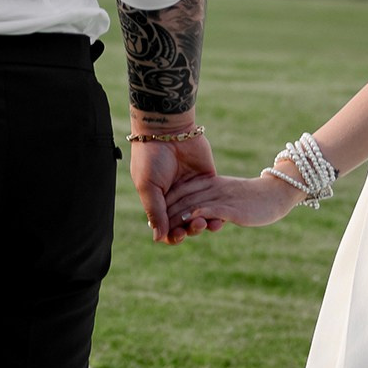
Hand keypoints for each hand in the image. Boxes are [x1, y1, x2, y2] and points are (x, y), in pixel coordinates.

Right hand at [129, 124, 218, 244]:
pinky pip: (214, 200)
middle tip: (195, 226)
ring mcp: (193, 190)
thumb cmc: (150, 157)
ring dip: (204, 223)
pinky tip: (220, 217)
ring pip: (202, 214)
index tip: (177, 235)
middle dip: (190, 230)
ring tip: (208, 224)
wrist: (167, 129)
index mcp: (159, 202)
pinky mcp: (208, 180)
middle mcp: (176, 199)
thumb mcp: (148, 186)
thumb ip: (155, 211)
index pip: (167, 227)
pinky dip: (217, 210)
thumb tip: (158, 238)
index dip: (172, 235)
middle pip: (185, 224)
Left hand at [167, 169, 300, 235]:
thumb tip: (196, 216)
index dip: (166, 203)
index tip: (154, 217)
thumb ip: (212, 205)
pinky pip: (208, 208)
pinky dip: (194, 215)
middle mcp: (211, 188)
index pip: (182, 191)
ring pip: (191, 204)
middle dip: (166, 213)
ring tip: (162, 227)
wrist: (276, 194)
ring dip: (175, 217)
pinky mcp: (229, 206)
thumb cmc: (253, 200)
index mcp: (210, 184)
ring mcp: (220, 196)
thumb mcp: (229, 200)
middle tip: (153, 226)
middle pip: (182, 198)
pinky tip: (183, 221)